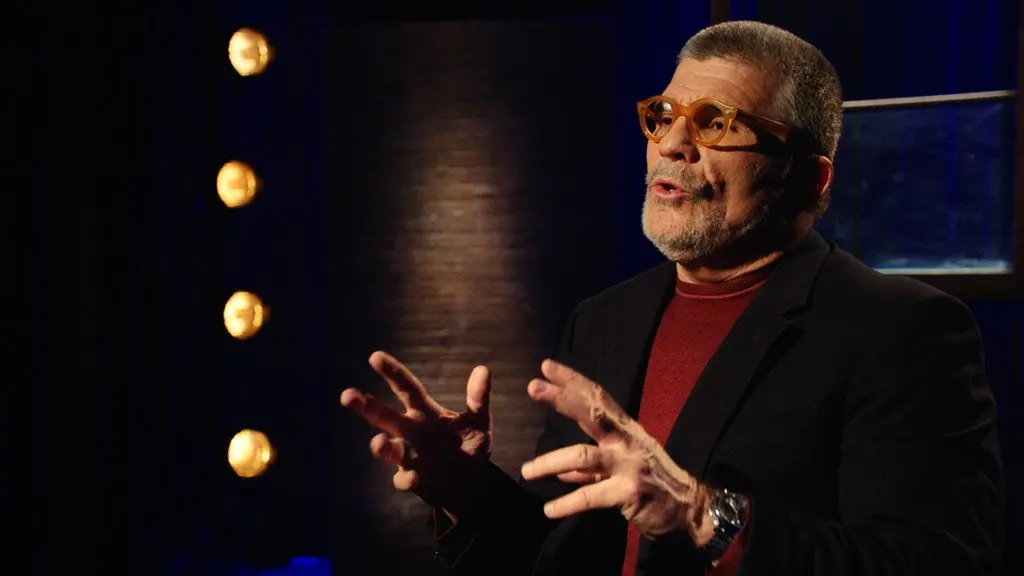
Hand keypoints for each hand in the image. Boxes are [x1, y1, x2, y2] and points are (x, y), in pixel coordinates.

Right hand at [340, 351, 491, 514]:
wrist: (472, 483)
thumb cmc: (470, 446)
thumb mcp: (478, 421)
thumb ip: (478, 398)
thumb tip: (483, 369)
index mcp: (425, 412)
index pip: (406, 388)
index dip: (392, 373)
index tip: (375, 356)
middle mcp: (411, 431)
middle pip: (383, 416)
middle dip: (365, 406)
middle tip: (347, 395)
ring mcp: (409, 456)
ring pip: (387, 448)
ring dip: (381, 445)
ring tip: (379, 443)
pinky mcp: (413, 479)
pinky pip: (404, 479)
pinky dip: (406, 478)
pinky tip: (414, 478)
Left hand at [520, 359, 713, 544]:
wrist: (688, 511)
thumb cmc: (652, 484)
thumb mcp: (621, 467)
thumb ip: (590, 468)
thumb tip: (559, 471)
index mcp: (624, 429)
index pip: (597, 398)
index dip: (572, 381)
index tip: (546, 366)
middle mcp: (627, 441)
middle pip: (592, 413)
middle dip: (562, 399)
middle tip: (533, 386)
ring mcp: (629, 465)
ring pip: (584, 456)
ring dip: (551, 462)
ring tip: (526, 471)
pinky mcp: (629, 493)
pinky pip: (591, 496)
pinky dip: (568, 503)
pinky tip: (549, 510)